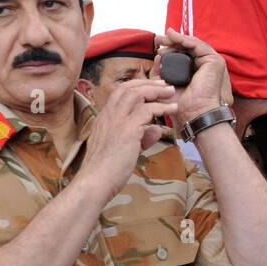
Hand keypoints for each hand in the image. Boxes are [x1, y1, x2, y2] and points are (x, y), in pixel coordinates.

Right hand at [78, 79, 179, 199]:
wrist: (95, 182)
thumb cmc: (106, 170)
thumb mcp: (123, 148)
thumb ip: (139, 137)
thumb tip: (155, 130)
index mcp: (104, 118)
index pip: (119, 93)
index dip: (137, 87)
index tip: (151, 87)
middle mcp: (109, 115)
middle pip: (128, 88)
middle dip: (148, 83)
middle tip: (164, 84)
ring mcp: (117, 121)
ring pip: (136, 94)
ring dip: (156, 91)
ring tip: (170, 93)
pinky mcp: (128, 129)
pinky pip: (147, 111)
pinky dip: (161, 108)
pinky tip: (171, 110)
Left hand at [158, 28, 232, 127]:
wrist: (193, 114)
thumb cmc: (182, 105)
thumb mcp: (165, 85)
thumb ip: (160, 72)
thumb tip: (158, 57)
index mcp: (196, 71)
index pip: (184, 54)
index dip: (171, 49)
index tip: (158, 48)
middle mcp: (205, 66)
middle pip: (188, 47)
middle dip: (172, 41)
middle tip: (158, 39)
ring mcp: (211, 63)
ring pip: (192, 44)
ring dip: (176, 38)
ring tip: (163, 37)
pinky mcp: (214, 61)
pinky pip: (197, 45)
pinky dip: (184, 39)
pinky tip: (172, 36)